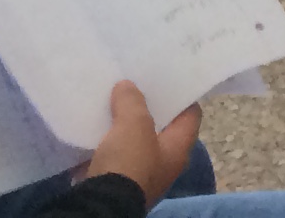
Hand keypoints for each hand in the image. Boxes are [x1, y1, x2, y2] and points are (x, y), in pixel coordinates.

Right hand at [77, 81, 200, 205]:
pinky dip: (105, 142)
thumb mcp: (134, 125)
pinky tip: (94, 126)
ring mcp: (139, 175)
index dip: (181, 95)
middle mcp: (163, 164)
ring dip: (123, 125)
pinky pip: (113, 156)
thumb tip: (127, 86)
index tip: (166, 78)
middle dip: (146, 107)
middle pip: (160, 128)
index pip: (190, 115)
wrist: (100, 205)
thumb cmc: (128, 163)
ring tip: (112, 100)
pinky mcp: (115, 183)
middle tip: (134, 84)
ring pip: (133, 142)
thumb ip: (133, 102)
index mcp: (178, 149)